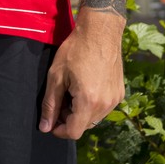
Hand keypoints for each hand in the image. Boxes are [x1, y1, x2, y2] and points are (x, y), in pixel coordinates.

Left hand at [38, 8, 124, 139]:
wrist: (100, 31)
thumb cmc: (75, 50)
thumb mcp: (56, 76)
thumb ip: (50, 104)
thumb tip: (45, 127)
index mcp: (89, 102)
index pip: (74, 132)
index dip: (59, 130)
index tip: (51, 120)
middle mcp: (105, 105)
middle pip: (84, 126)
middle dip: (69, 119)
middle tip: (60, 98)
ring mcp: (115, 99)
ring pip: (94, 118)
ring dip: (81, 112)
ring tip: (71, 90)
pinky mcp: (120, 93)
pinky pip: (103, 108)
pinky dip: (92, 104)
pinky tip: (84, 86)